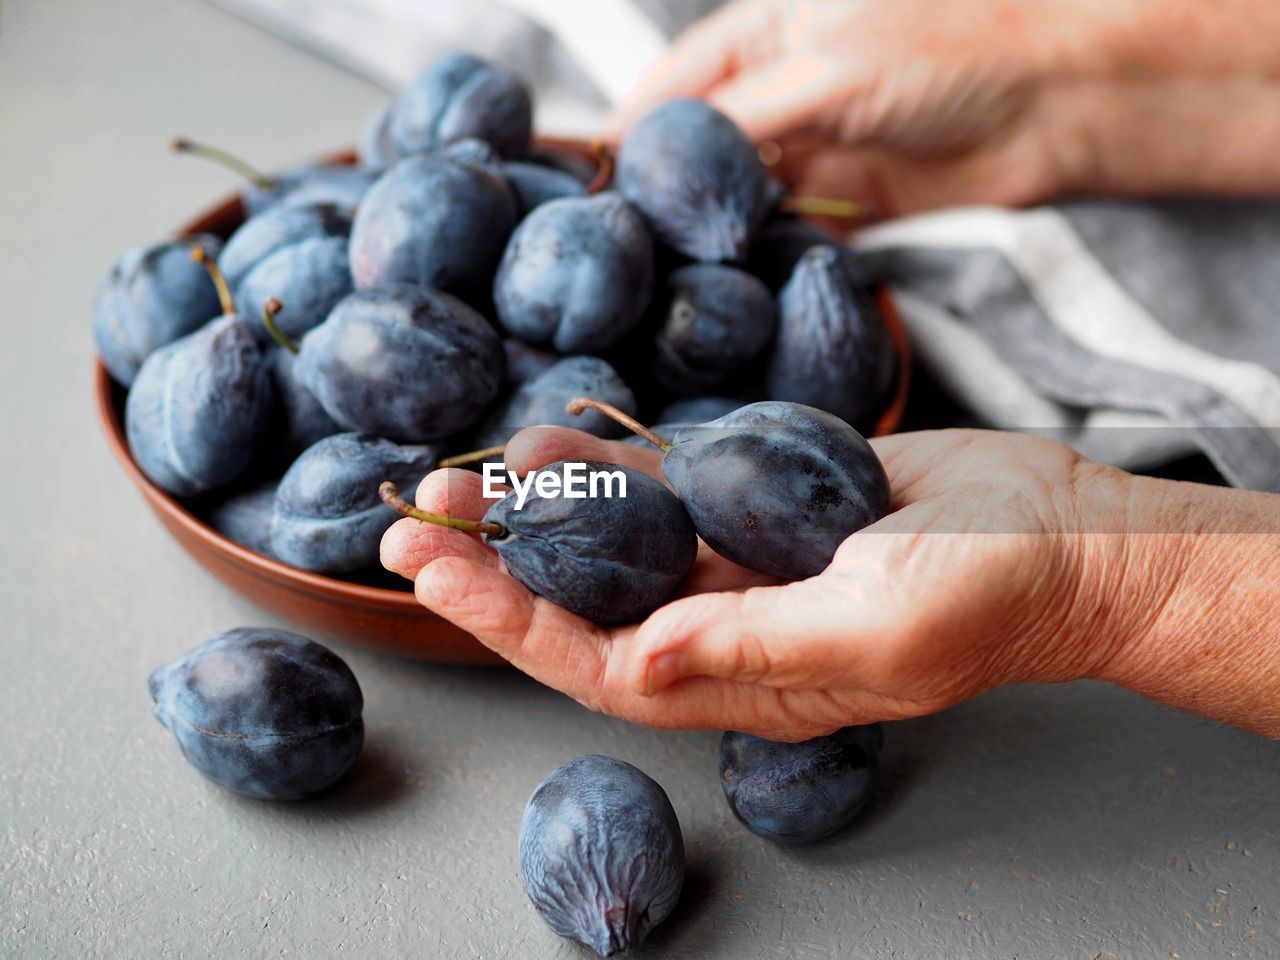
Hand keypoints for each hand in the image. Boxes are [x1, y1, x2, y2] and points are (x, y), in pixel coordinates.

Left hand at [381, 427, 1159, 740]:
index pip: (597, 663)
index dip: (509, 621)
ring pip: (612, 543)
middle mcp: (722, 628)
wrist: (1057, 532)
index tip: (435, 571)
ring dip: (536, 512)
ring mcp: (737, 564)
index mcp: (741, 682)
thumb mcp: (877, 631)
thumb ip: (759, 647)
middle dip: (494, 568)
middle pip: (583, 604)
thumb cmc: (987, 597)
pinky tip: (548, 441)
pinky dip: (606, 465)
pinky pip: (665, 488)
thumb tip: (643, 657)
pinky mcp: (759, 503)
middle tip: (411, 521)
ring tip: (459, 474)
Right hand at [608, 0, 1279, 213]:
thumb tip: (655, 156)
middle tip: (622, 247)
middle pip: (696, 148)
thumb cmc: (952, 46)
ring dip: (710, 230)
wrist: (1058, 97)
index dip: (626, 135)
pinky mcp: (847, 198)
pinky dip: (761, 255)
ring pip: (735, 196)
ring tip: (668, 271)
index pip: (669, 88)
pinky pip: (785, 230)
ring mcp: (811, 145)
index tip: (583, 188)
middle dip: (662, 193)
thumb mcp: (824, 69)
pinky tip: (734, 279)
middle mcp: (779, 87)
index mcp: (763, 31)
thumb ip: (737, 118)